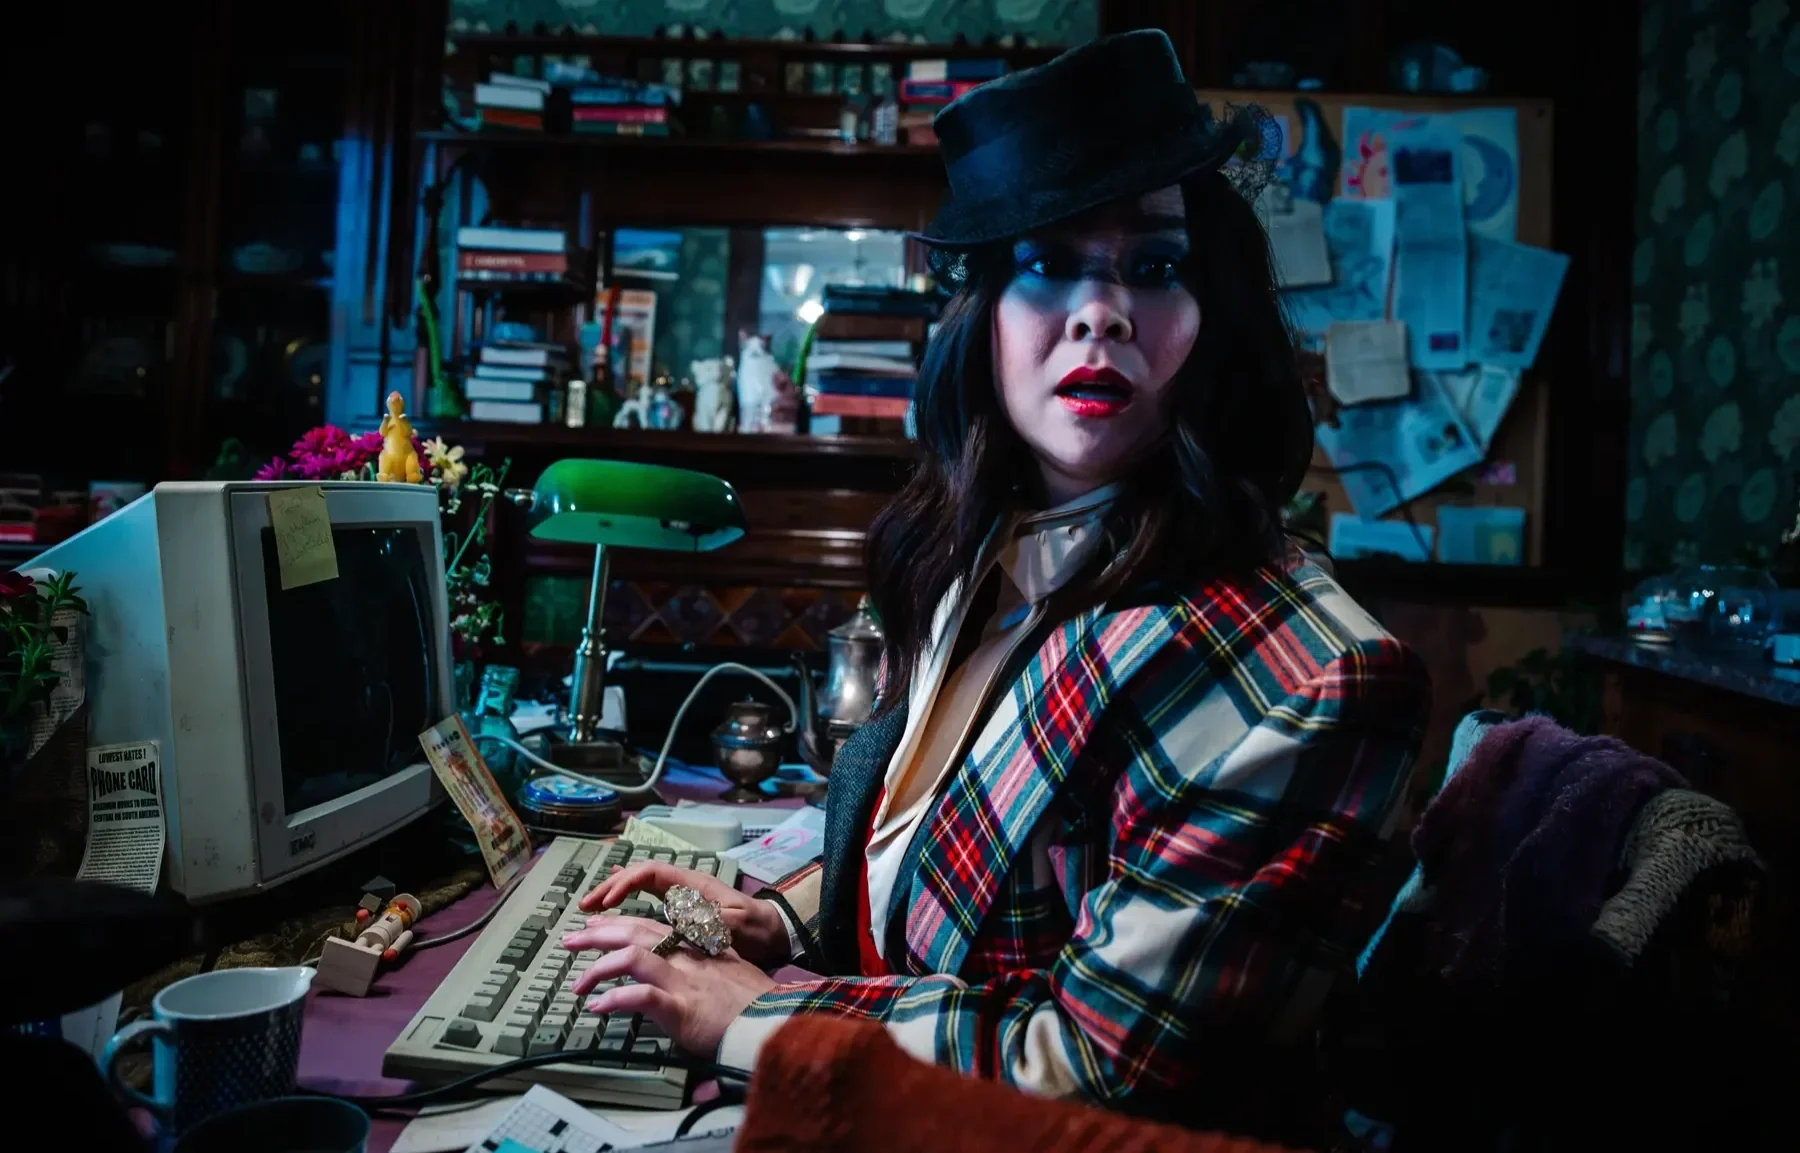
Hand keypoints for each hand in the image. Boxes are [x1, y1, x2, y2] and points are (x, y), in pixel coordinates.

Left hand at [562, 916, 775, 1057]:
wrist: (773, 1022)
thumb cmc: (754, 1005)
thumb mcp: (728, 974)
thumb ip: (702, 969)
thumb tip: (683, 977)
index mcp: (696, 948)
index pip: (651, 925)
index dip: (620, 922)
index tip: (597, 924)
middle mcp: (687, 957)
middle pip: (635, 931)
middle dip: (598, 933)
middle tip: (570, 940)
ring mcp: (684, 980)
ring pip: (632, 956)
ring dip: (598, 968)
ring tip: (577, 983)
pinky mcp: (682, 1007)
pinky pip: (640, 996)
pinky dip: (615, 999)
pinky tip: (598, 1007)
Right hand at [579, 863, 790, 965]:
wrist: (776, 934)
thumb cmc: (756, 930)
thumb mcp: (730, 926)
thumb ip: (701, 919)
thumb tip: (668, 915)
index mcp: (692, 883)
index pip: (649, 873)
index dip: (624, 883)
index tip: (606, 902)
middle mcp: (684, 885)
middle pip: (639, 876)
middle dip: (610, 888)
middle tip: (585, 907)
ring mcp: (683, 896)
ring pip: (641, 886)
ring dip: (615, 895)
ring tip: (592, 909)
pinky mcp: (684, 911)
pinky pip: (649, 899)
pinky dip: (629, 902)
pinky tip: (614, 910)